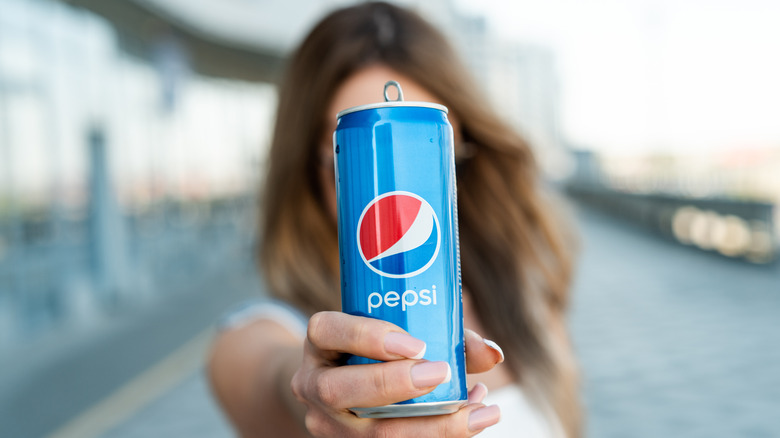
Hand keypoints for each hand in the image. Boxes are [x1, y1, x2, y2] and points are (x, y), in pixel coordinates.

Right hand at [291, 311, 502, 436]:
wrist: (342, 386)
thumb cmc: (380, 349)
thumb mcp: (396, 330)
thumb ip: (444, 333)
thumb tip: (493, 353)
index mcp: (320, 342)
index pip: (328, 331)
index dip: (370, 337)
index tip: (418, 344)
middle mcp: (314, 385)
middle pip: (340, 390)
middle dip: (395, 385)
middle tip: (443, 374)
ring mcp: (328, 424)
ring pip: (371, 434)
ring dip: (432, 426)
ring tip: (480, 410)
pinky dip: (436, 437)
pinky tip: (472, 424)